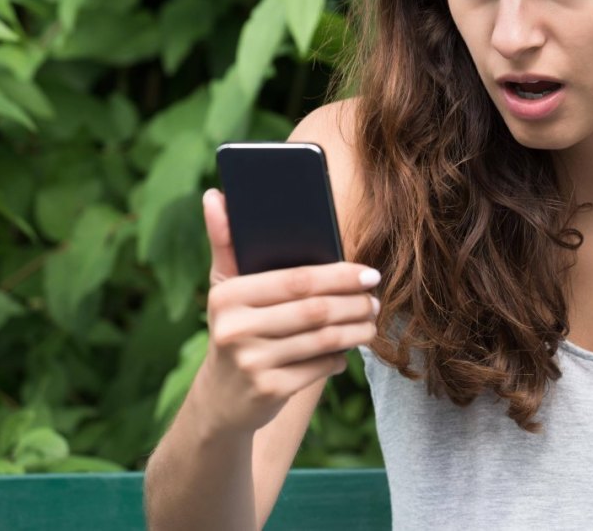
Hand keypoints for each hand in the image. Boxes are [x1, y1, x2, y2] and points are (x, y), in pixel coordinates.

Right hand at [195, 188, 379, 435]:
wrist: (220, 399)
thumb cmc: (234, 328)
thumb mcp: (225, 288)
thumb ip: (225, 241)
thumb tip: (215, 193)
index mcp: (228, 295)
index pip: (297, 280)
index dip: (340, 276)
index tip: (370, 273)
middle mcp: (234, 329)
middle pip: (315, 310)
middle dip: (354, 303)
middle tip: (376, 299)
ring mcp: (251, 363)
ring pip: (323, 339)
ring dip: (356, 330)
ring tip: (371, 322)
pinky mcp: (268, 391)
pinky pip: (319, 367)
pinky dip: (339, 358)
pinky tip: (346, 351)